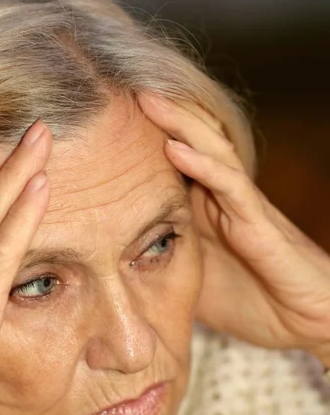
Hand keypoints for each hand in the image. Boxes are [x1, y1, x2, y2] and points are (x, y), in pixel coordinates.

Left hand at [138, 93, 329, 359]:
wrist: (307, 322)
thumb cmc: (255, 304)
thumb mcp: (195, 291)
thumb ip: (164, 277)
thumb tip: (118, 278)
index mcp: (206, 215)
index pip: (174, 167)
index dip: (145, 143)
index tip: (106, 126)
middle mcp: (222, 203)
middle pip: (192, 145)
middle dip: (160, 118)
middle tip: (123, 91)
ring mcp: (242, 208)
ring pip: (211, 152)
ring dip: (179, 124)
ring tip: (146, 100)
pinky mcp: (258, 223)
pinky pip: (229, 186)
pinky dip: (202, 165)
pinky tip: (174, 147)